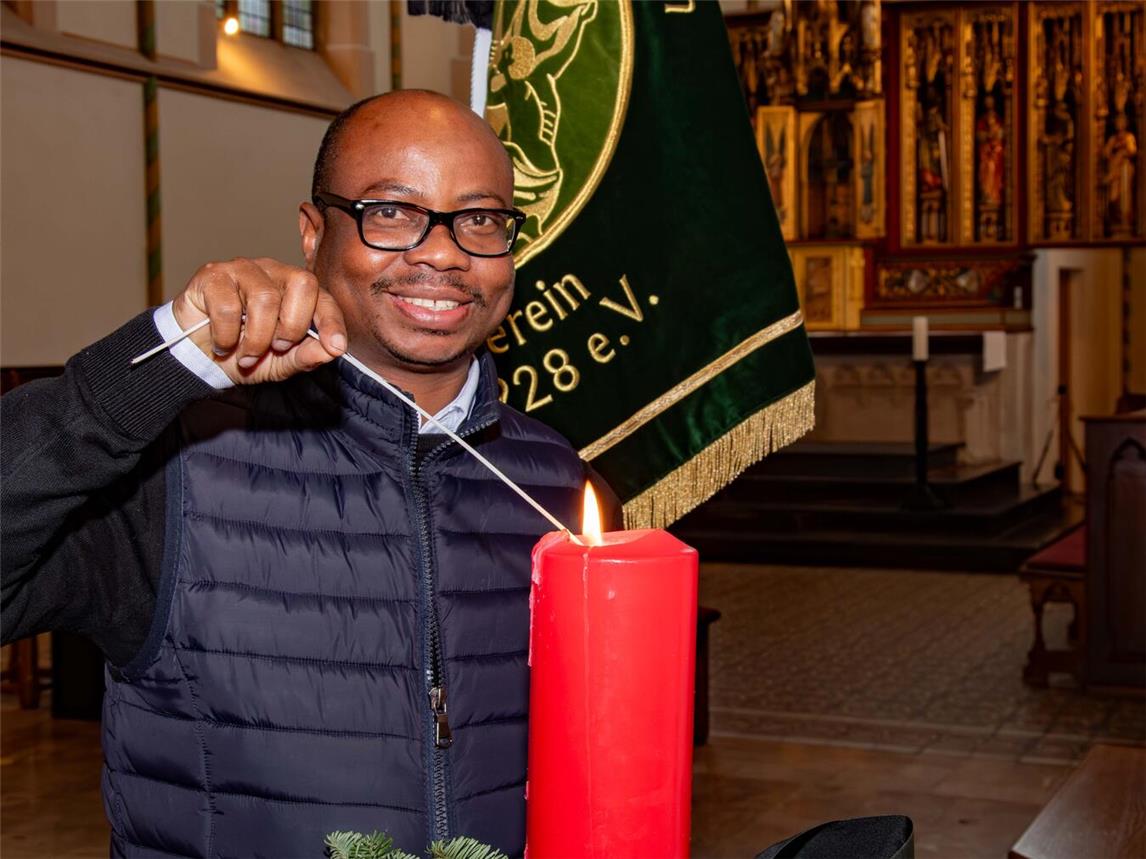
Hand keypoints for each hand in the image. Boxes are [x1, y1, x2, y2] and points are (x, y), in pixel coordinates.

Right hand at [171, 258, 346, 384]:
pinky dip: (226, 336)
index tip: (336, 346)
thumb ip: (305, 356)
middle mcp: (273, 272)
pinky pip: (228, 306)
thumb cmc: (242, 352)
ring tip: (246, 354)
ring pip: (265, 298)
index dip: (332, 321)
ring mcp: (242, 269)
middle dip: (293, 326)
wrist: (197, 355)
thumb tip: (332, 350)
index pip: (323, 297)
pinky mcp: (212, 275)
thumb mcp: (279, 363)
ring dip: (257, 339)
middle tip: (276, 348)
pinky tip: (222, 344)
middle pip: (302, 285)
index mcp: (295, 290)